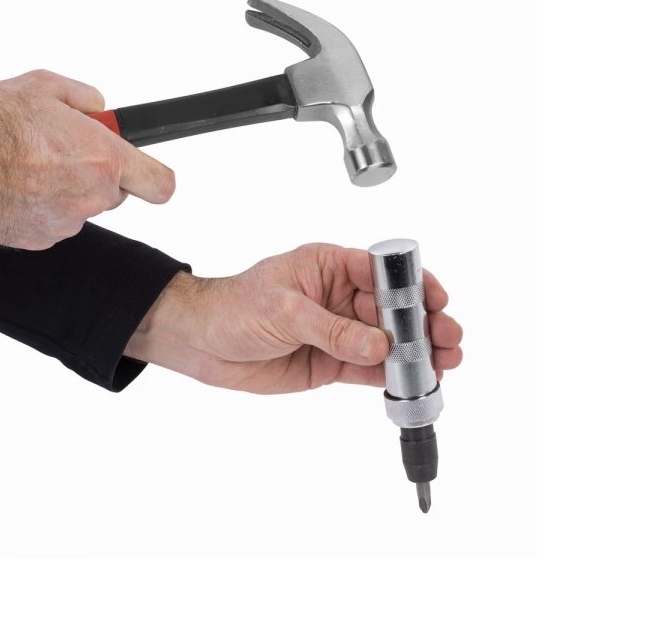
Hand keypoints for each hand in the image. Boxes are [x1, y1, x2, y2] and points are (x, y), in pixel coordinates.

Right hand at [0, 69, 175, 248]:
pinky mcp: (38, 241)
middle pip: (113, 193)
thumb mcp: (45, 86)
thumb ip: (86, 98)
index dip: (153, 178)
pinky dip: (37, 208)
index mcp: (104, 159)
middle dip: (95, 174)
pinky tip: (12, 185)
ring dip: (62, 190)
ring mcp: (65, 224)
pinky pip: (50, 223)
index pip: (159, 185)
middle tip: (60, 151)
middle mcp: (91, 197)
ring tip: (25, 164)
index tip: (144, 172)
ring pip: (78, 207)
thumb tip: (99, 108)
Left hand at [124, 243, 463, 393]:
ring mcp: (336, 331)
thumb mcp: (284, 312)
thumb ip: (333, 330)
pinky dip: (392, 377)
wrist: (199, 342)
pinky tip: (414, 381)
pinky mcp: (329, 362)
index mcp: (329, 266)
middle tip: (449, 339)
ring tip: (444, 363)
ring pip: (386, 341)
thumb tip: (377, 345)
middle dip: (424, 323)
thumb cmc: (232, 307)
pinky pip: (368, 369)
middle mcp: (337, 297)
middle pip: (393, 309)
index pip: (383, 271)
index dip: (414, 285)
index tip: (436, 300)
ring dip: (416, 351)